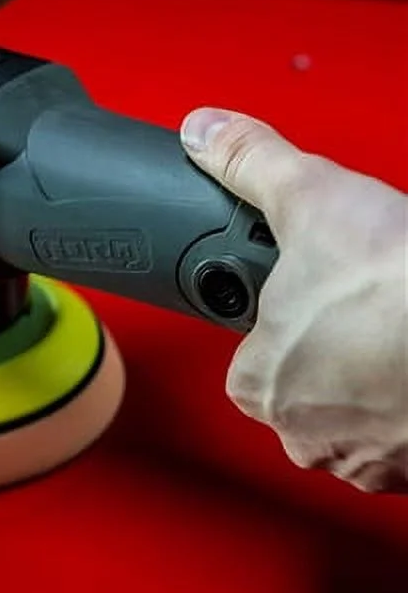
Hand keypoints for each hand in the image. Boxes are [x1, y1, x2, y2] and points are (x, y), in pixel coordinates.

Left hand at [180, 108, 406, 492]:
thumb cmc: (397, 281)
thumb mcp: (310, 197)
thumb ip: (249, 164)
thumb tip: (204, 133)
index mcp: (259, 382)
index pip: (249, 360)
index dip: (278, 325)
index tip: (308, 304)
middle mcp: (302, 433)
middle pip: (303, 387)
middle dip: (328, 352)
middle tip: (359, 313)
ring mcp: (362, 460)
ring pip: (353, 415)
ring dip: (370, 382)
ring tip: (393, 335)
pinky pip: (399, 439)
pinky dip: (406, 408)